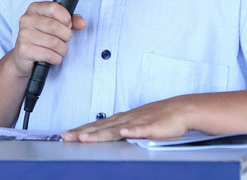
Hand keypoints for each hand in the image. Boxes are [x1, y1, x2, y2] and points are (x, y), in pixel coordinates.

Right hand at [8, 1, 86, 76]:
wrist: (23, 57)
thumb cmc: (42, 38)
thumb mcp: (56, 24)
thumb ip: (71, 21)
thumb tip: (82, 23)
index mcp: (34, 9)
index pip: (54, 8)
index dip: (66, 18)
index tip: (67, 25)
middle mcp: (26, 19)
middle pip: (55, 26)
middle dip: (66, 36)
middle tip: (65, 40)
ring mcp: (24, 35)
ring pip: (53, 42)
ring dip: (62, 49)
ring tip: (60, 50)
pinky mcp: (24, 50)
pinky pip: (48, 54)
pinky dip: (56, 58)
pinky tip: (54, 57)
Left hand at [61, 96, 192, 141]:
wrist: (180, 109)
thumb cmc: (157, 118)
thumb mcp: (134, 124)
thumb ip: (119, 130)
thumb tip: (103, 136)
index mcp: (121, 120)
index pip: (96, 126)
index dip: (80, 130)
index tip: (65, 135)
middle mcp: (126, 119)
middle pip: (100, 128)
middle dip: (82, 133)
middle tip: (66, 137)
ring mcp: (138, 122)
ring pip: (116, 129)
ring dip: (100, 134)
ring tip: (85, 138)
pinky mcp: (152, 126)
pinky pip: (141, 129)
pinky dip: (132, 131)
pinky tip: (124, 133)